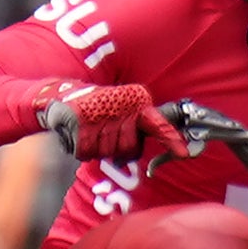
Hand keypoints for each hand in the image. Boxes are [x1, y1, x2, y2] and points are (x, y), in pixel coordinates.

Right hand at [41, 83, 175, 162]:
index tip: (184, 154)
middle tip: (106, 134)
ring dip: (97, 148)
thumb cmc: (100, 108)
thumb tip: (158, 151)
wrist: (63, 95)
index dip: (171, 140)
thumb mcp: (125, 111)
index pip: (158, 124)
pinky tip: (79, 134)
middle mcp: (122, 108)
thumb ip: (139, 129)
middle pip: (128, 148)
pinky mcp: (80, 124)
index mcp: (138, 104)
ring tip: (91, 131)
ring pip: (107, 152)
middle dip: (116, 148)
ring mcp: (102, 115)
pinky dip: (81, 148)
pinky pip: (86, 152)